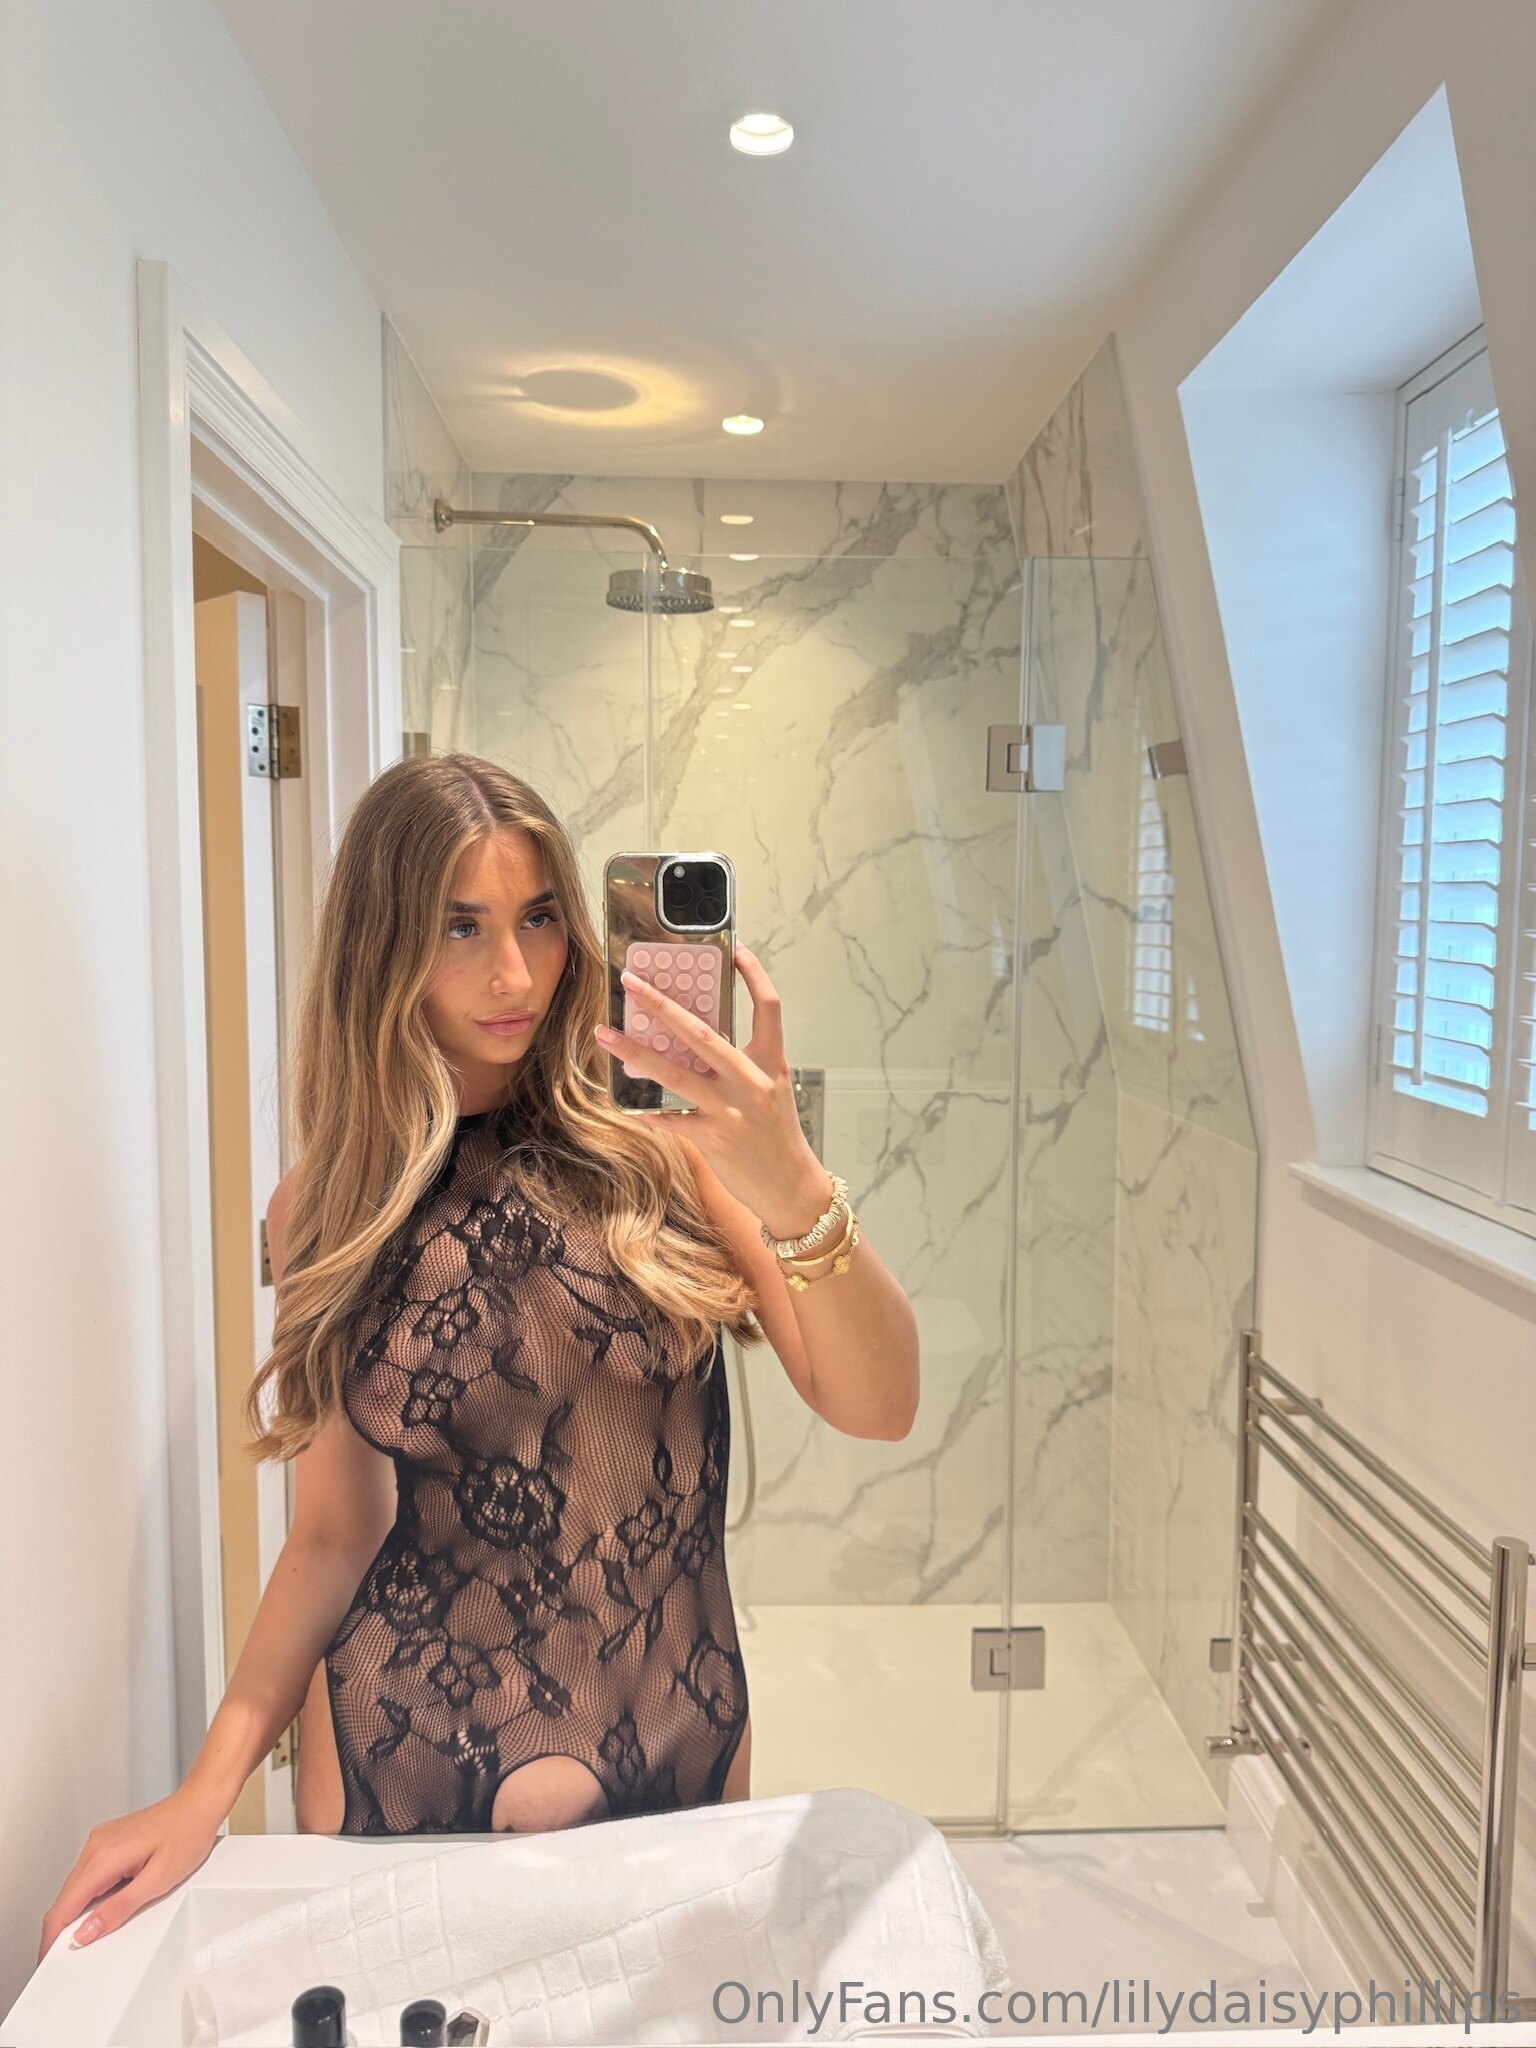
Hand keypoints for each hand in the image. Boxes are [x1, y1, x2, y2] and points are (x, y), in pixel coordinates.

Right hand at [37, 1788, 222, 1959]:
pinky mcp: (108, 1840)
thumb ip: (117, 1910)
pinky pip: (89, 1873)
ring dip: (78, 1911)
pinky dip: (91, 1893)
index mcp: (103, 1857)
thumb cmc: (187, 1834)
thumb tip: (85, 1933)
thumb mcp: (157, 1881)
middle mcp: (96, 1845)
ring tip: (93, 1930)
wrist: (200, 1804)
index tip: (49, 1960)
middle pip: (65, 1898)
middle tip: (70, 1954)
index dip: (52, 1939)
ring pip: (76, 1886)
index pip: (63, 1907)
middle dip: (63, 1928)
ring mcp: (100, 1840)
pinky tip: (107, 1902)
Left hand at [597, 941, 830, 1234]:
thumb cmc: (777, 1137)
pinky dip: (648, 1111)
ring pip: (675, 1073)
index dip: (754, 975)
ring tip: (605, 1035)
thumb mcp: (769, 1092)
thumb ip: (739, 1066)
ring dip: (634, 1053)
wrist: (792, 1189)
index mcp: (770, 1064)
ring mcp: (731, 1111)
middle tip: (632, 983)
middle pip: (702, 1032)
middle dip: (662, 1005)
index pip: (769, 1007)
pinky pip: (669, 1119)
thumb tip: (692, 1041)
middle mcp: (752, 1082)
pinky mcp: (713, 1139)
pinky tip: (628, 1103)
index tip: (736, 950)